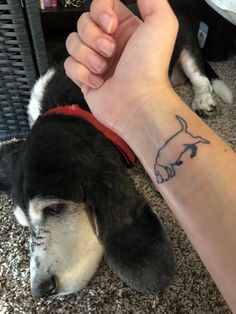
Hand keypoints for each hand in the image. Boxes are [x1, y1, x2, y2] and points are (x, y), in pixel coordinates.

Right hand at [65, 0, 177, 136]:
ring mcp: (94, 61)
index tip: (110, 25)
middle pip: (82, 23)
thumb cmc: (150, 65)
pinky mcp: (84, 79)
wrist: (138, 103)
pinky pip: (68, 65)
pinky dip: (81, 73)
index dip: (99, 11)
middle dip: (94, 37)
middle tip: (111, 53)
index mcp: (124, 27)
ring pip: (72, 43)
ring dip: (87, 56)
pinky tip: (98, 83)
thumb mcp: (161, 23)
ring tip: (104, 70)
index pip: (100, 4)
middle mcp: (108, 42)